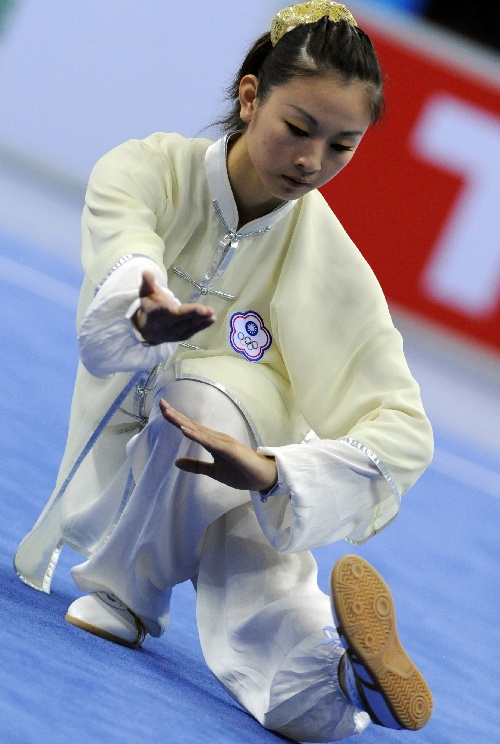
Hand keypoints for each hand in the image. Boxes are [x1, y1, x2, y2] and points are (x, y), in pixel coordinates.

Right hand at [133, 271, 215, 343]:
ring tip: (211, 312)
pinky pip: (193, 331)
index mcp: (155, 312)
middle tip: (206, 310)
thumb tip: (146, 271)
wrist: (148, 330)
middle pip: (179, 318)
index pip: (161, 310)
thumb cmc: (150, 306)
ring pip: (188, 325)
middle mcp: (164, 324)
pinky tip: (212, 319)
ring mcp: (174, 332)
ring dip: (201, 319)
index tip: (173, 307)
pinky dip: (203, 326)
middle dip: (192, 314)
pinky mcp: (182, 336)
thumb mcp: (146, 294)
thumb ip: (147, 283)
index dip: (167, 309)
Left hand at [159, 399, 277, 491]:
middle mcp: (216, 438)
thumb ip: (196, 466)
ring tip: (168, 413)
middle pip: (192, 425)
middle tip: (160, 403)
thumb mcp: (213, 472)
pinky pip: (210, 442)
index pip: (191, 428)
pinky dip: (197, 436)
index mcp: (212, 441)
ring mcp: (223, 442)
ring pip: (199, 431)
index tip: (163, 409)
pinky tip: (185, 430)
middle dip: (175, 415)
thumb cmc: (241, 472)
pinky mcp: (229, 450)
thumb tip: (176, 462)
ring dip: (183, 422)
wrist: (262, 478)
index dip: (176, 419)